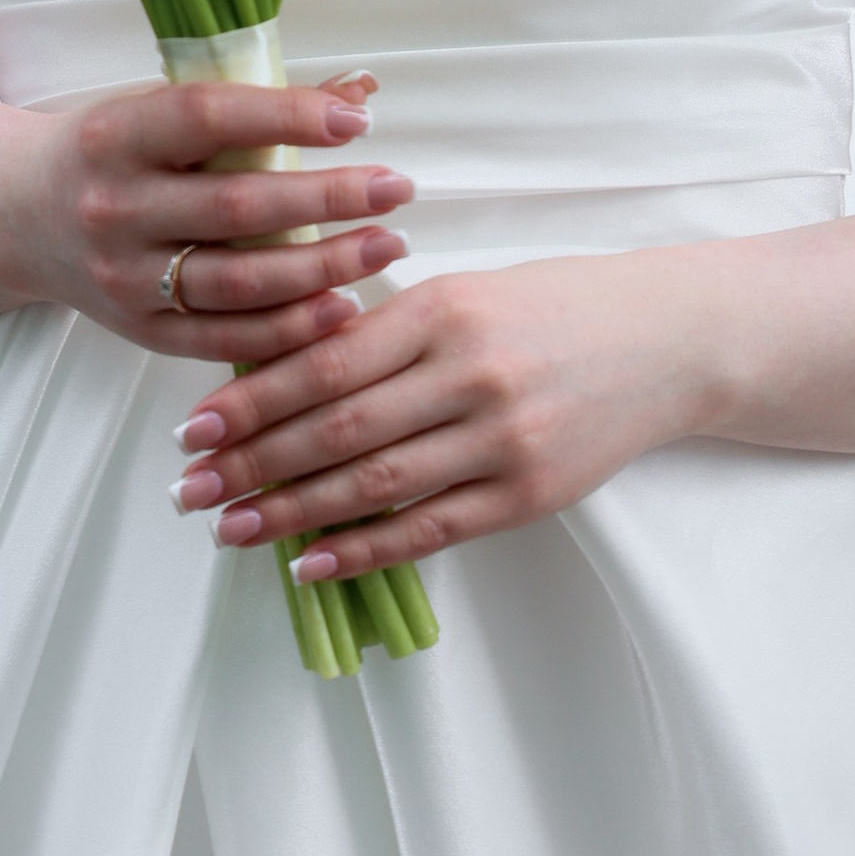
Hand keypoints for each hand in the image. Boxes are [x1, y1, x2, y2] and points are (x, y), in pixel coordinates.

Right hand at [0, 70, 410, 365]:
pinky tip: (342, 307)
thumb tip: (360, 92)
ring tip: (386, 247)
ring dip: (322, 267)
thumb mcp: (156, 107)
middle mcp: (114, 207)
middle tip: (396, 189)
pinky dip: (288, 329)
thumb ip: (256, 103)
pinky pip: (223, 339)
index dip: (285, 116)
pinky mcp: (137, 331)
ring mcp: (123, 277)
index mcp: (116, 134)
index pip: (208, 118)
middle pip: (235, 207)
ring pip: (237, 281)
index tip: (356, 121)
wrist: (15, 214)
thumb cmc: (106, 149)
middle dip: (327, 199)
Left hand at [169, 250, 714, 572]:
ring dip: (292, 514)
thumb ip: (379, 331)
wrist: (664, 342)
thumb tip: (273, 371)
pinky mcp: (528, 494)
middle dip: (252, 464)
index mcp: (441, 310)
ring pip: (376, 485)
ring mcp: (502, 440)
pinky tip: (309, 563)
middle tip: (189, 491)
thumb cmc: (546, 309)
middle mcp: (469, 374)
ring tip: (231, 530)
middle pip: (337, 429)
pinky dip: (362, 550)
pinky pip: (430, 530)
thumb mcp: (460, 293)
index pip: (323, 362)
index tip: (193, 429)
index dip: (250, 400)